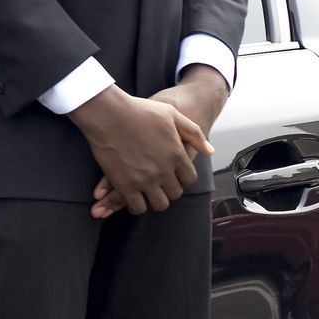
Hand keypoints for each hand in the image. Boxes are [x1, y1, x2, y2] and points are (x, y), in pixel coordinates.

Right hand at [91, 66, 227, 217]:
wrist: (108, 114)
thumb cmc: (138, 111)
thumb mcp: (172, 114)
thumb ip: (194, 133)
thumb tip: (209, 151)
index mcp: (177, 155)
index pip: (189, 178)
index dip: (182, 177)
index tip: (173, 174)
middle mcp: (164, 171)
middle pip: (175, 193)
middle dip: (169, 189)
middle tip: (159, 184)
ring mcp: (145, 180)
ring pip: (159, 204)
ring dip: (155, 200)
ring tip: (148, 193)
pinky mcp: (125, 185)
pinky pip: (138, 206)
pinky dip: (137, 205)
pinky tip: (133, 198)